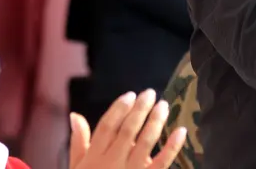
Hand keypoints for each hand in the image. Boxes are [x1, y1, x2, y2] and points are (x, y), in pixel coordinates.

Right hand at [69, 90, 188, 168]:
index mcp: (94, 157)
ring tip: (163, 106)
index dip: (119, 109)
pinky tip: (181, 131)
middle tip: (150, 93)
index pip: (107, 126)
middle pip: (127, 130)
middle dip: (139, 109)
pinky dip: (172, 146)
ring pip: (145, 142)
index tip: (130, 95)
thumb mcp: (78, 167)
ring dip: (156, 122)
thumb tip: (75, 115)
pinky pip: (162, 162)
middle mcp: (111, 162)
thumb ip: (78, 142)